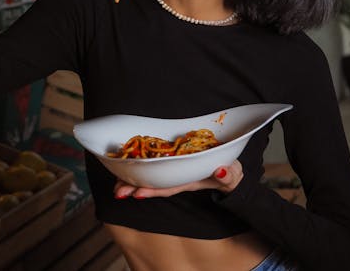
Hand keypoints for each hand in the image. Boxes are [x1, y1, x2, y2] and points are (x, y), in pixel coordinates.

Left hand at [113, 160, 242, 199]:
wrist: (229, 166)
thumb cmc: (230, 172)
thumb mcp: (233, 176)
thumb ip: (229, 175)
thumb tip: (221, 170)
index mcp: (190, 178)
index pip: (169, 185)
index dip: (154, 189)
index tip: (137, 193)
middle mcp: (178, 174)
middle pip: (155, 181)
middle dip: (135, 187)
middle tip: (117, 191)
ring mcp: (175, 165)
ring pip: (151, 173)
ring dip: (133, 178)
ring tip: (116, 183)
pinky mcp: (174, 156)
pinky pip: (155, 160)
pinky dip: (141, 162)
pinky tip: (127, 163)